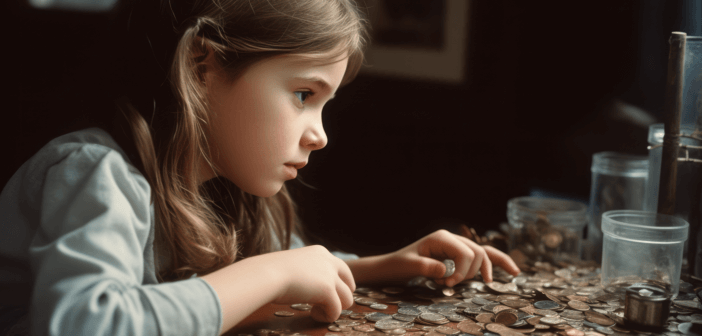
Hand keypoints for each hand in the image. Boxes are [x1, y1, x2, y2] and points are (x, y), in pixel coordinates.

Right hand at [262, 245, 355, 322]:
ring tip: (316, 311)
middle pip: (349, 284)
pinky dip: (327, 316)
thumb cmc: (270, 271)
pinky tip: (313, 314)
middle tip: (325, 306)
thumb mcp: (293, 265)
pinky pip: (336, 311)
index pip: (342, 269)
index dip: (338, 284)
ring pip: (347, 299)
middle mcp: (329, 261)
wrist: (266, 274)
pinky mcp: (327, 291)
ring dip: (334, 309)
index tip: (326, 294)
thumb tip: (304, 285)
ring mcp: (330, 276)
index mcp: (320, 252)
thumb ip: (304, 271)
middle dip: (341, 298)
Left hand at [386, 229, 519, 286]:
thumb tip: (445, 270)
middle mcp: (453, 239)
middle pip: (478, 253)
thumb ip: (425, 267)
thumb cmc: (400, 264)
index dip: (462, 271)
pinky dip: (498, 263)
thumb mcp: (409, 266)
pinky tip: (513, 272)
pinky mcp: (460, 254)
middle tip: (449, 284)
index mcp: (442, 238)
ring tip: (476, 282)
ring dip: (482, 271)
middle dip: (469, 273)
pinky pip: (484, 256)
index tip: (447, 284)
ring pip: (484, 254)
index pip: (466, 253)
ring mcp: (458, 245)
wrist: (394, 265)